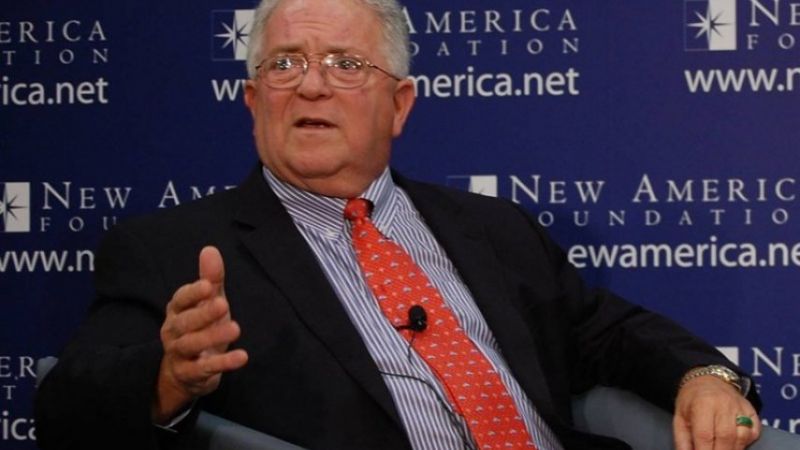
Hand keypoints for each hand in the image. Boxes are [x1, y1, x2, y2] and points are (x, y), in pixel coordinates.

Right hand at [152, 246, 248, 422]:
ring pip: (191, 345)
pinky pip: (204, 369)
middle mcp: (173, 331)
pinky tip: (242, 357)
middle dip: (203, 313)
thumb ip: (211, 279)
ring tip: (236, 328)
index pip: (180, 299)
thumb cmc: (199, 328)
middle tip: (223, 304)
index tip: (207, 286)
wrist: (184, 373)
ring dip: (212, 337)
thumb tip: (210, 249)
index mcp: (177, 310)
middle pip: (184, 322)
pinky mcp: (189, 374)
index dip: (192, 293)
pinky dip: (223, 364)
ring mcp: (178, 354)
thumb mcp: (208, 302)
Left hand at [674, 375, 759, 449]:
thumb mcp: (680, 417)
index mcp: (703, 403)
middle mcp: (724, 404)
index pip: (704, 434)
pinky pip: (753, 432)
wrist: (709, 380)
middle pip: (725, 437)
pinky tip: (734, 445)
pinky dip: (745, 442)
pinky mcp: (752, 412)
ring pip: (742, 436)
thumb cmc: (691, 400)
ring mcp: (741, 407)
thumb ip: (682, 440)